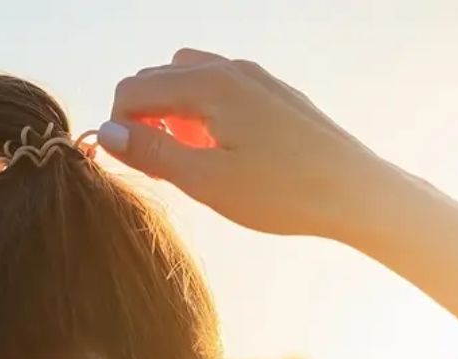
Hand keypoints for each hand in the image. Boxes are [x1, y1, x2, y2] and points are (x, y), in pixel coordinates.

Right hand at [97, 49, 390, 239]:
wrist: (352, 191)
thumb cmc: (280, 192)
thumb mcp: (204, 179)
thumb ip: (151, 153)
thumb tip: (105, 133)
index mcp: (209, 85)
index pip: (133, 90)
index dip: (119, 130)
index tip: (132, 169)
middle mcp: (230, 69)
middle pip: (156, 78)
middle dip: (142, 119)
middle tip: (157, 170)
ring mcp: (254, 77)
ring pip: (186, 80)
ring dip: (170, 115)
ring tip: (185, 160)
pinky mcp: (271, 94)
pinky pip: (217, 90)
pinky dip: (199, 114)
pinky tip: (216, 153)